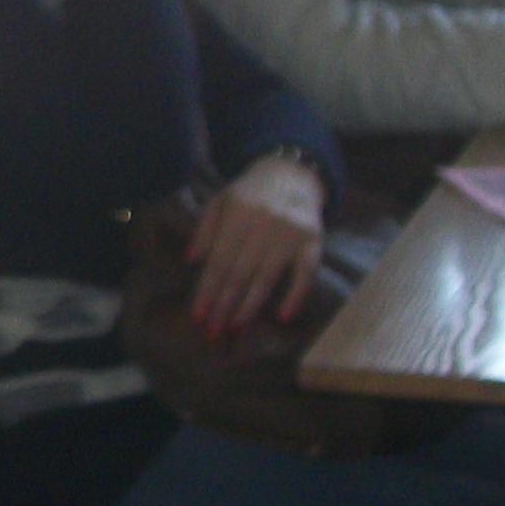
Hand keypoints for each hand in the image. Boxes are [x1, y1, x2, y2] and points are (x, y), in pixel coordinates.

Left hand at [185, 152, 324, 333]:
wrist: (292, 174)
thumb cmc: (250, 194)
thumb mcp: (220, 201)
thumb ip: (205, 230)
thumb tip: (191, 261)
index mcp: (237, 215)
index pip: (219, 260)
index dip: (207, 289)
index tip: (198, 315)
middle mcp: (263, 225)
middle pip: (240, 273)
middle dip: (225, 305)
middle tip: (214, 331)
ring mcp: (290, 234)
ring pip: (267, 277)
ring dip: (250, 306)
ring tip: (236, 328)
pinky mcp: (313, 241)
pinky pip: (305, 273)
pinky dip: (295, 295)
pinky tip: (283, 316)